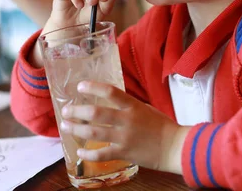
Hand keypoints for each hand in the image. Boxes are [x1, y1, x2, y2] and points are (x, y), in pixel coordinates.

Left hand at [59, 81, 189, 173]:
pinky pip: (102, 154)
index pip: (110, 92)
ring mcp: (125, 137)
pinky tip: (80, 151)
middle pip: (96, 113)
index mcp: (133, 106)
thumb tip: (108, 101)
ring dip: (77, 129)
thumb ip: (127, 105)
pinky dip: (88, 153)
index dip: (93, 87)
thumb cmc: (161, 126)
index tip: (80, 86)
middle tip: (66, 110)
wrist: (175, 147)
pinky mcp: (125, 153)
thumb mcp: (144, 108)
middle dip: (77, 111)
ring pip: (94, 133)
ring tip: (66, 126)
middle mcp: (126, 120)